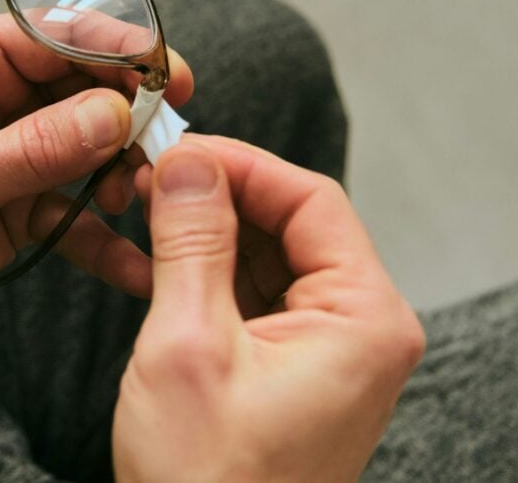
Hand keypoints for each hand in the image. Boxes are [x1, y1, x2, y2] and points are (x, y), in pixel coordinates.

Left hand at [0, 14, 191, 329]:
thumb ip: (34, 148)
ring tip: (134, 200)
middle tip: (166, 148)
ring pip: (92, 147)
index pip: (56, 34)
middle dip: (130, 118)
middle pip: (86, 89)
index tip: (168, 73)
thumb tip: (112, 116)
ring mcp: (15, 150)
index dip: (117, 48)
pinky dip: (105, 236)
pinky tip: (135, 263)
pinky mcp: (23, 199)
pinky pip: (77, 210)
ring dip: (123, 173)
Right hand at [113, 136, 423, 481]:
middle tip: (155, 180)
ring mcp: (334, 351)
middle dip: (223, 197)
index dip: (242, 164)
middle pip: (296, 224)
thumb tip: (191, 161)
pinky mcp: (299, 368)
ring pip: (275, 256)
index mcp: (366, 319)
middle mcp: (364, 329)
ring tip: (152, 217)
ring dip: (213, 234)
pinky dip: (215, 274)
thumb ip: (192, 241)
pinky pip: (263, 296)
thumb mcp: (188, 345)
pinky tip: (166, 265)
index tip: (180, 149)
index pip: (312, 201)